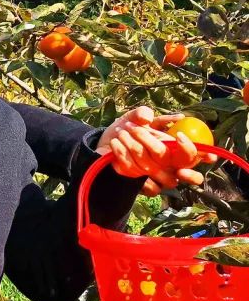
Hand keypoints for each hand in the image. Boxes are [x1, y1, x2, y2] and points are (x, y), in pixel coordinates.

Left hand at [96, 107, 213, 195]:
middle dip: (155, 146)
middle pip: (180, 171)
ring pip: (153, 169)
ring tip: (122, 132)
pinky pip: (136, 175)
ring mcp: (156, 179)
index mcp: (175, 152)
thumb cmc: (126, 129)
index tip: (179, 137)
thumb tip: (177, 117)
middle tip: (140, 132)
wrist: (105, 143)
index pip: (194, 158)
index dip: (195, 152)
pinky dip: (123, 157)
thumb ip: (147, 114)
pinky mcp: (140, 186)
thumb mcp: (135, 117)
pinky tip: (116, 144)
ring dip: (135, 147)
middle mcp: (170, 168)